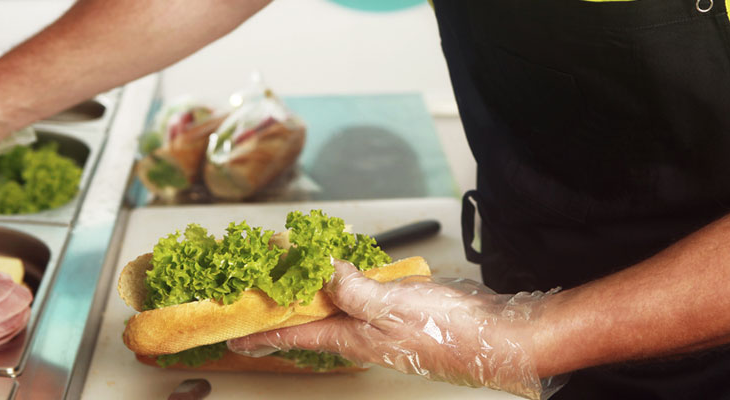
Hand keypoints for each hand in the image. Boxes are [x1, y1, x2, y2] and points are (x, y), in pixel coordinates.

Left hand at [228, 259, 565, 399]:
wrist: (498, 337)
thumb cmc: (450, 332)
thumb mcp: (391, 306)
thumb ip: (351, 288)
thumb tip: (320, 270)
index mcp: (349, 336)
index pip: (292, 335)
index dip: (259, 333)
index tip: (232, 333)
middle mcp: (359, 329)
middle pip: (307, 317)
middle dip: (278, 304)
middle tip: (254, 286)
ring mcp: (379, 318)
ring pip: (332, 301)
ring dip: (307, 286)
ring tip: (286, 270)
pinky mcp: (399, 305)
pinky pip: (358, 290)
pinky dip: (342, 276)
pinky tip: (340, 264)